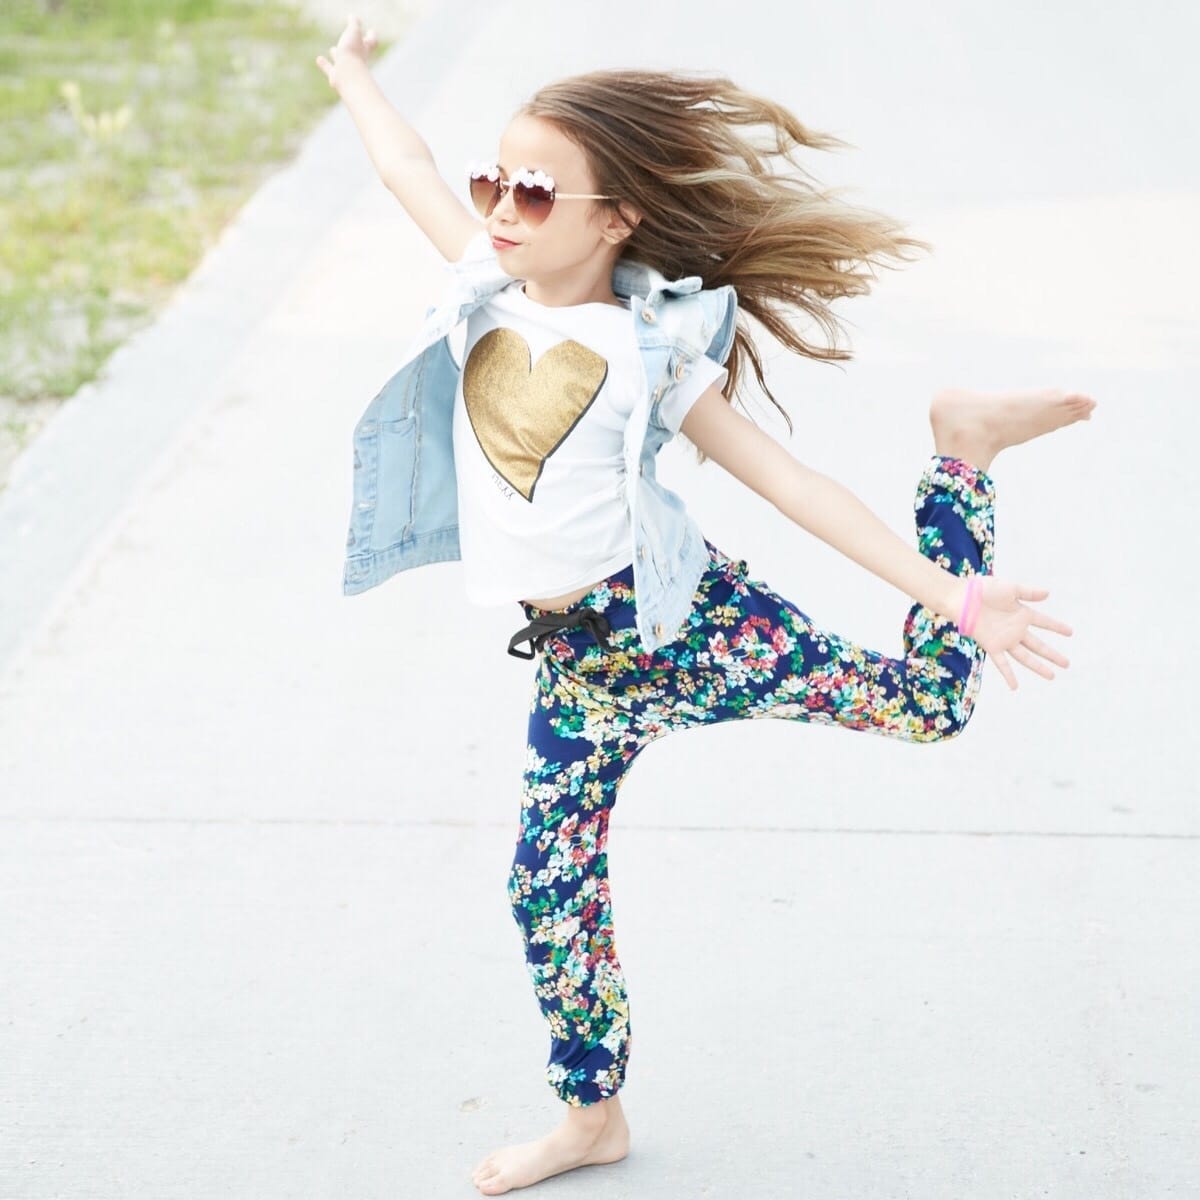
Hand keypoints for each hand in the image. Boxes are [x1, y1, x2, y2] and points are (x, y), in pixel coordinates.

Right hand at [315, 14, 377, 90]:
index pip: (371, 42)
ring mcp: (347, 71)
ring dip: (337, 55)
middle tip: (352, 43)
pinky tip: (319, 59)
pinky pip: (329, 69)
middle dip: (355, 47)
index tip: (371, 31)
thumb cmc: (352, 53)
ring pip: (342, 61)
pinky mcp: (336, 77)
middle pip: (358, 53)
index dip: (371, 36)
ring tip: (332, 49)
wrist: (347, 76)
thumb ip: (354, 23)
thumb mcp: (354, 31)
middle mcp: (357, 61)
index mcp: (364, 50)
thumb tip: (353, 17)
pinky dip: (324, 64)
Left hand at [960, 574, 1072, 690]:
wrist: (962, 598)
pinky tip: (1015, 687)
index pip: (1044, 622)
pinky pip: (1002, 663)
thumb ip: (1029, 592)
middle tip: (1067, 664)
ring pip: (1026, 657)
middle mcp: (1015, 629)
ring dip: (1038, 667)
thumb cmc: (983, 590)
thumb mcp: (1010, 588)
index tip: (1071, 632)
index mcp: (1021, 614)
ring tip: (1052, 676)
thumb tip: (1049, 593)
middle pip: (1038, 645)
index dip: (1057, 627)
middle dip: (1052, 654)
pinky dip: (1008, 675)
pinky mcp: (992, 646)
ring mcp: (1005, 639)